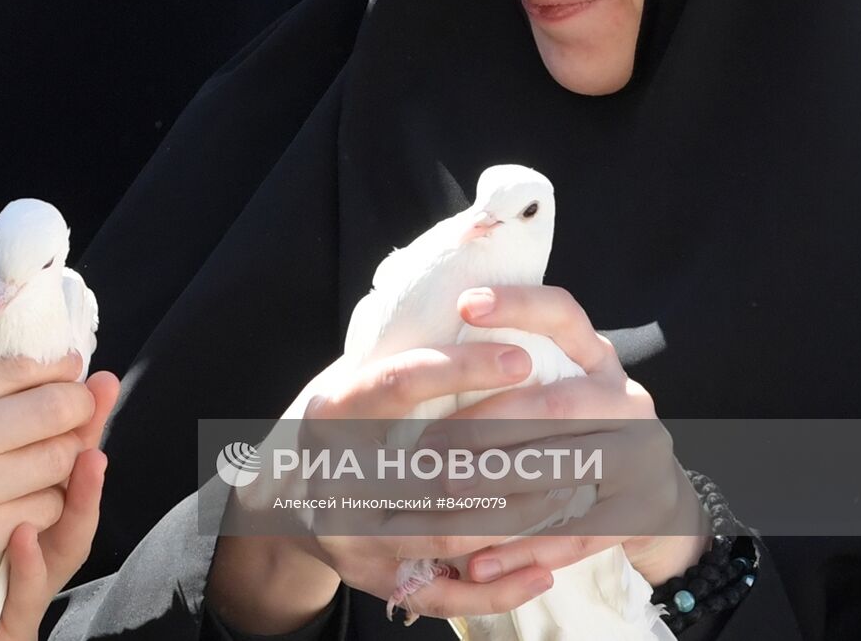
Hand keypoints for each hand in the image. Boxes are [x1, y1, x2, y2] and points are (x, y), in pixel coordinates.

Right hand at [0, 335, 100, 640]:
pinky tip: (37, 493)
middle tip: (83, 402)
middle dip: (78, 402)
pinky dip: (50, 499)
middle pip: (52, 407)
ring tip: (63, 446)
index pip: (14, 367)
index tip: (68, 367)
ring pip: (58, 458)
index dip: (54, 366)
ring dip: (69, 452)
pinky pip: (44, 507)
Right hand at [207, 346, 555, 632]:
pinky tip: (546, 568)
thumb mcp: (355, 370)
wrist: (284, 499)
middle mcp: (335, 477)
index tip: (520, 357)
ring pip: (449, 533)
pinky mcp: (374, 581)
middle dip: (514, 456)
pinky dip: (499, 587)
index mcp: (332, 413)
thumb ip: (406, 336)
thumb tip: (476, 266)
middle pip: (433, 470)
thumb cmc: (344, 420)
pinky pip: (444, 594)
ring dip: (520, 519)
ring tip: (575, 496)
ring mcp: (353, 536)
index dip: (460, 370)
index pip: (396, 384)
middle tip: (576, 436)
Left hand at [444, 286, 708, 587]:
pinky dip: (523, 549)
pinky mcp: (640, 514)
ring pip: (565, 469)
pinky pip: (575, 533)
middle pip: (555, 404)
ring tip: (446, 493)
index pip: (562, 316)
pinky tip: (478, 562)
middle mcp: (626, 399)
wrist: (654, 498)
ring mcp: (641, 457)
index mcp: (598, 358)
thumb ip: (511, 373)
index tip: (464, 304)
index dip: (517, 305)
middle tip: (430, 445)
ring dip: (500, 484)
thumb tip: (428, 353)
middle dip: (486, 425)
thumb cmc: (575, 432)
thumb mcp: (559, 388)